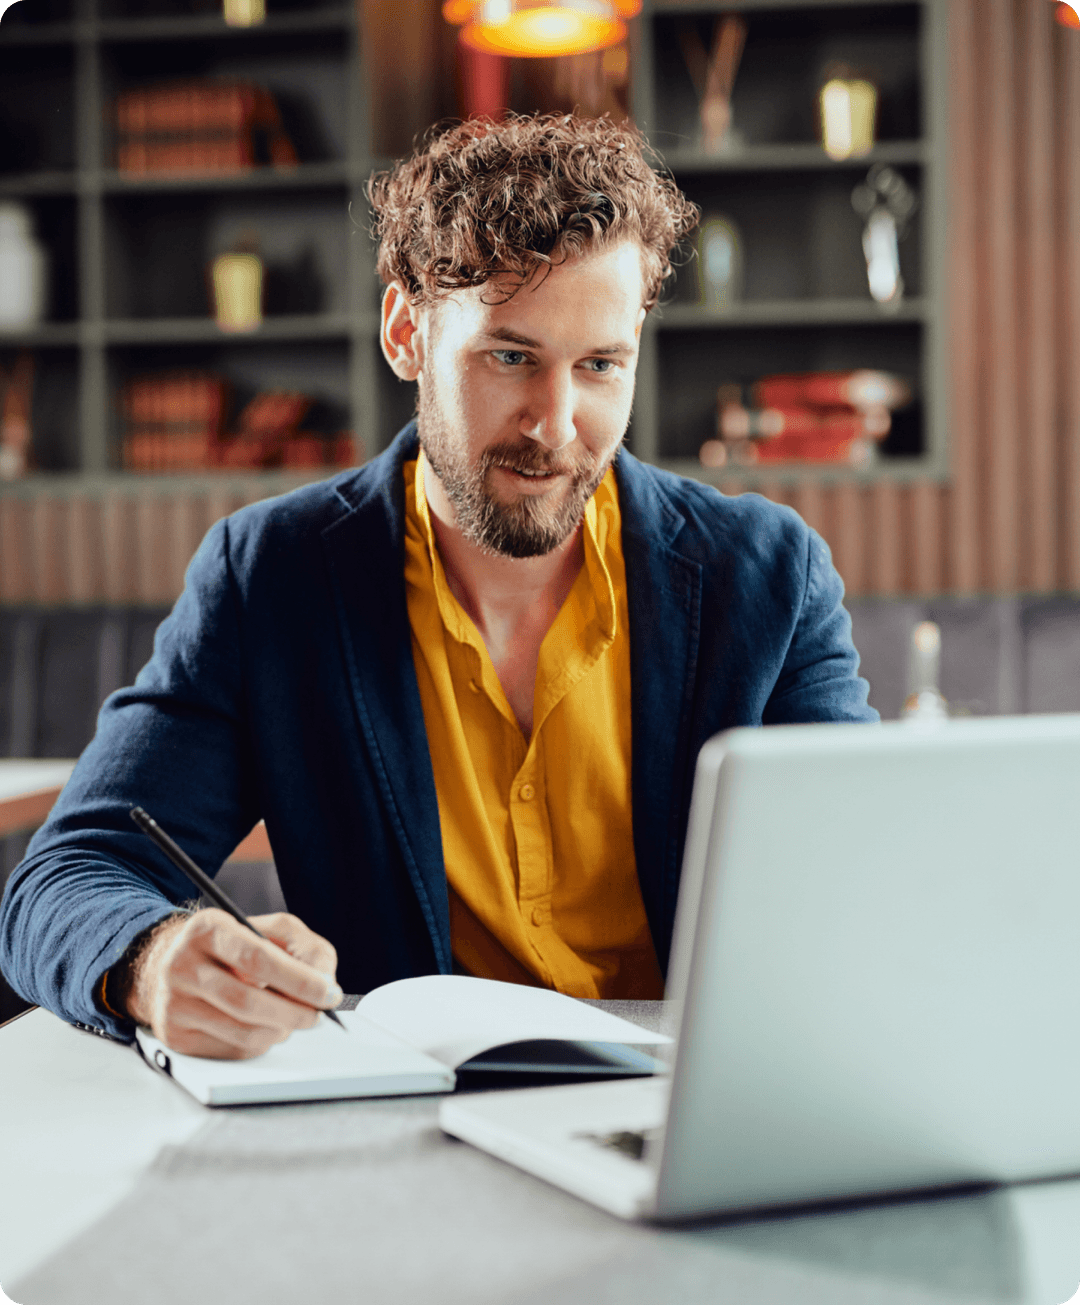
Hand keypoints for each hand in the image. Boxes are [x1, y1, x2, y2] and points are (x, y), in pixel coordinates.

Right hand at [125, 909, 342, 1059]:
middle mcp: (182, 965)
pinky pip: (231, 1051)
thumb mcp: (272, 930)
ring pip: (242, 1031)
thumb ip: (306, 948)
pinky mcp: (175, 1037)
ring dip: (280, 1030)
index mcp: (208, 928)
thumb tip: (325, 983)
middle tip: (317, 1014)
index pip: (257, 958)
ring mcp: (174, 1004)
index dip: (299, 980)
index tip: (328, 992)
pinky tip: (264, 1026)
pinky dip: (260, 1043)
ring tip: (292, 1018)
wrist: (174, 966)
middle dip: (295, 1012)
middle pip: (248, 1001)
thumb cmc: (233, 947)